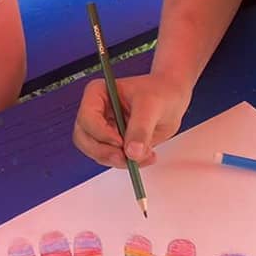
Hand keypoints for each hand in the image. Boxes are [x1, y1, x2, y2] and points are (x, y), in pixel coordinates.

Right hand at [72, 72, 190, 168]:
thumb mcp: (151, 106)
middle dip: (105, 152)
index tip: (120, 141)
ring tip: (145, 154)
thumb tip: (132, 152)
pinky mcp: (112, 143)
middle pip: (84, 139)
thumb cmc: (159, 93)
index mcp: (97, 94)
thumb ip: (141, 129)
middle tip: (126, 158)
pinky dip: (128, 162)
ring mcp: (102, 129)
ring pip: (96, 153)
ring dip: (119, 160)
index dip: (101, 133)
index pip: (86, 117)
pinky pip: (112, 159)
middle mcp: (95, 112)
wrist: (171, 100)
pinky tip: (146, 155)